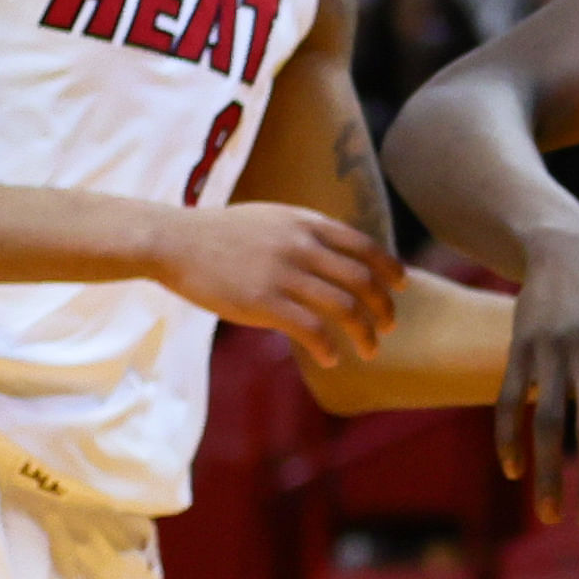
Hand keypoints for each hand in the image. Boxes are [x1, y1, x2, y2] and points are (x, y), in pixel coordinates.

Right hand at [152, 201, 399, 363]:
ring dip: (364, 333)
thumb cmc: (223, 233)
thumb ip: (306, 233)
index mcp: (308, 224)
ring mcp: (284, 275)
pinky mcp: (263, 303)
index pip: (365, 246)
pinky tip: (330, 359)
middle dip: (383, 307)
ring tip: (369, 350)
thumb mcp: (274, 219)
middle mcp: (303, 246)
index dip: (389, 267)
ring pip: (344, 308)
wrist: (176, 241)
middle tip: (389, 326)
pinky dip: (327, 348)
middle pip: (362, 280)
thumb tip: (335, 255)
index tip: (402, 285)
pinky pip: (310, 329)